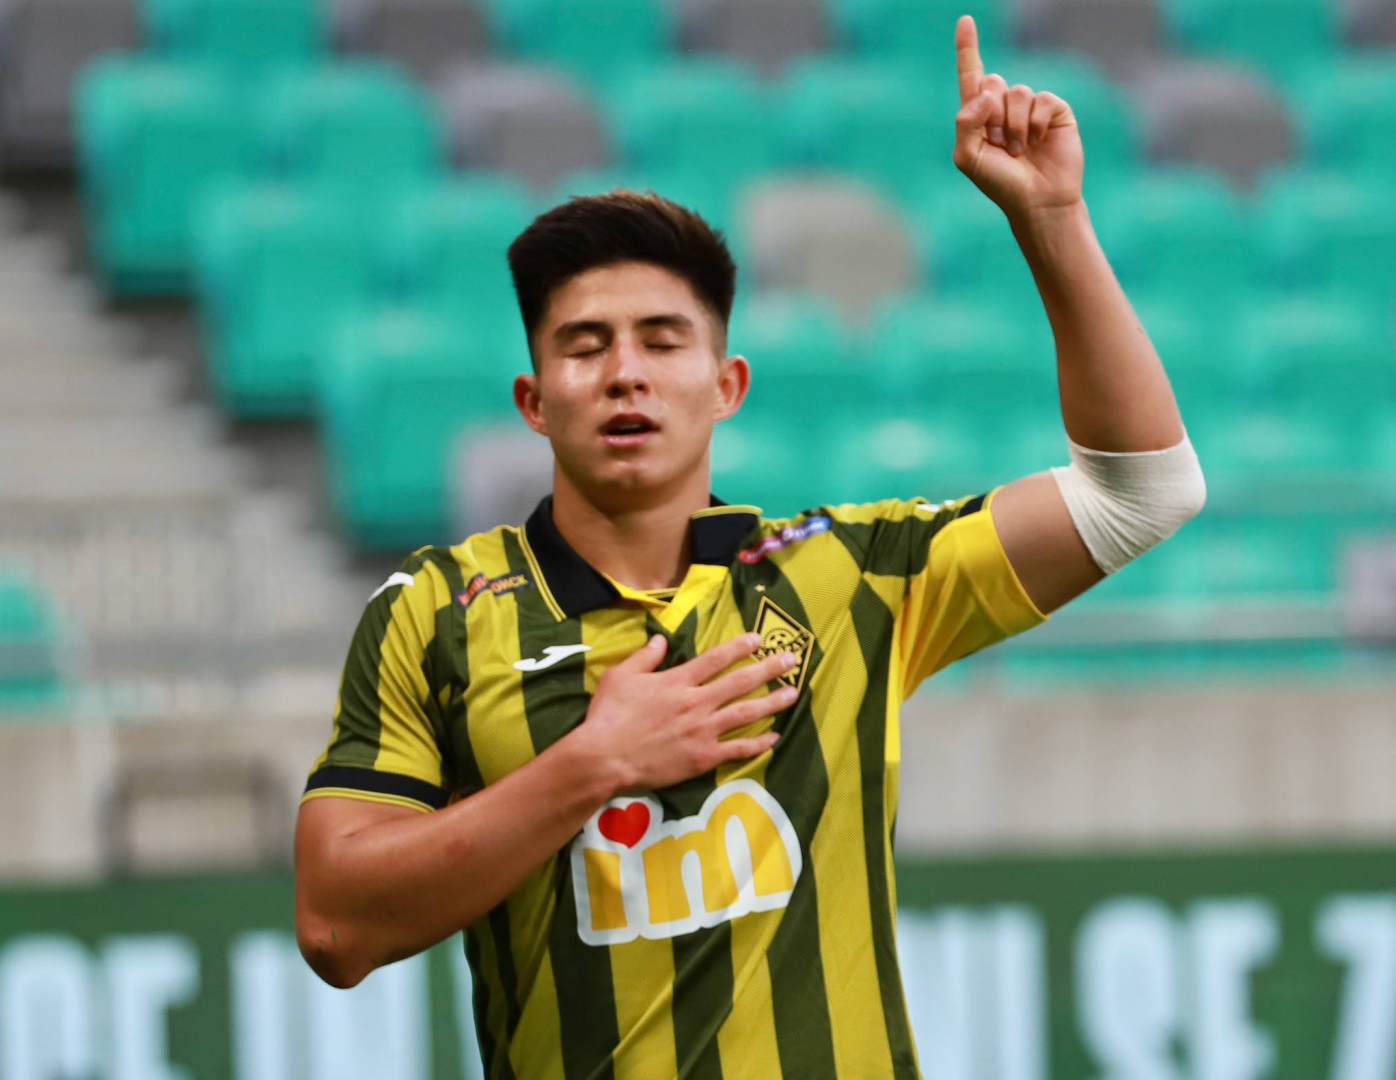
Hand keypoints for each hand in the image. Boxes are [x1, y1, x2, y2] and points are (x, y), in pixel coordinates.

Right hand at [573, 631, 797, 794]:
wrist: (604, 757)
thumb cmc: (609, 715)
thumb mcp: (620, 676)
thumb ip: (644, 657)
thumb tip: (661, 640)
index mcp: (678, 680)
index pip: (715, 659)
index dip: (739, 647)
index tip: (759, 639)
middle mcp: (697, 702)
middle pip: (740, 681)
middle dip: (768, 669)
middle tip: (791, 660)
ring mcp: (703, 731)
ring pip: (746, 712)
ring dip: (772, 702)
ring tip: (793, 693)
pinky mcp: (703, 757)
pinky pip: (737, 748)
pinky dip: (758, 743)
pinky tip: (775, 737)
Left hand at [952, 14, 1083, 218]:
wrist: (1037, 201)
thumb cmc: (1000, 183)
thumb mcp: (968, 158)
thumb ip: (965, 123)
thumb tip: (987, 94)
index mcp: (979, 116)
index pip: (972, 75)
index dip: (968, 48)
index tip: (964, 20)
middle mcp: (1004, 106)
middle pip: (992, 81)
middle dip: (992, 114)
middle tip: (1000, 144)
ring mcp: (1030, 107)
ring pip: (1016, 91)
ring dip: (1013, 126)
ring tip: (1019, 150)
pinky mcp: (1054, 110)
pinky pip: (1040, 100)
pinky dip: (1034, 124)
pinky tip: (1038, 143)